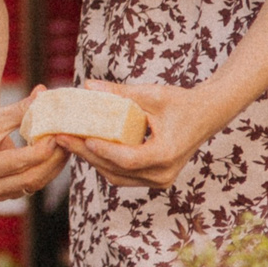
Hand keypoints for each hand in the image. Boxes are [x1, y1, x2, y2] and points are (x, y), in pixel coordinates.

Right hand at [0, 87, 65, 202]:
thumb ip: (20, 109)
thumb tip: (43, 93)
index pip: (18, 162)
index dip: (42, 149)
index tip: (57, 133)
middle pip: (30, 177)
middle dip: (53, 159)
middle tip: (68, 140)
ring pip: (34, 184)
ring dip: (54, 166)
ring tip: (67, 146)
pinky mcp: (6, 194)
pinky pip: (33, 185)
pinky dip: (47, 170)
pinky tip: (57, 154)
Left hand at [60, 79, 211, 189]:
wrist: (206, 115)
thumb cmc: (180, 102)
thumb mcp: (151, 95)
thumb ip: (120, 92)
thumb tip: (87, 86)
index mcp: (165, 154)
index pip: (127, 159)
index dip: (102, 151)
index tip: (81, 138)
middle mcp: (162, 174)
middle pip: (116, 170)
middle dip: (87, 154)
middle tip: (62, 137)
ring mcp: (159, 180)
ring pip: (116, 176)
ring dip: (92, 161)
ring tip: (69, 142)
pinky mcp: (154, 179)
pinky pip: (123, 176)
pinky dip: (105, 163)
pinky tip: (87, 147)